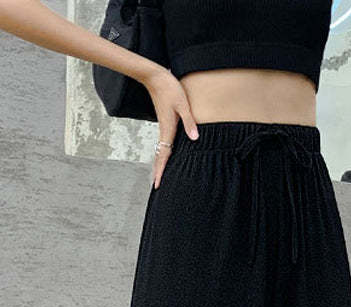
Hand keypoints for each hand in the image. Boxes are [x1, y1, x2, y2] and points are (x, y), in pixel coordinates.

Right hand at [143, 67, 198, 187]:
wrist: (156, 78)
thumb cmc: (170, 89)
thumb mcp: (183, 104)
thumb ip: (189, 122)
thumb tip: (195, 138)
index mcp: (168, 130)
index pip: (163, 156)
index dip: (160, 171)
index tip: (157, 184)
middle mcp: (164, 131)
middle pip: (160, 156)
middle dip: (158, 171)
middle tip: (157, 186)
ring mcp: (163, 127)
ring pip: (161, 150)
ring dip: (161, 163)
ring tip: (161, 175)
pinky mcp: (165, 122)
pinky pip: (164, 142)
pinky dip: (164, 153)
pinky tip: (167, 155)